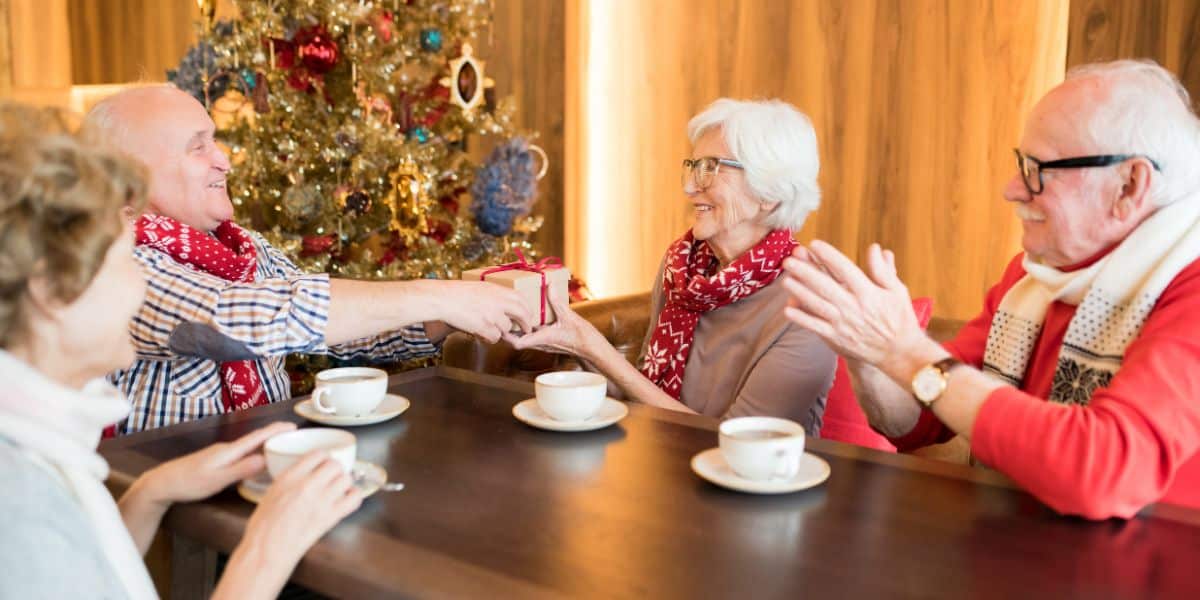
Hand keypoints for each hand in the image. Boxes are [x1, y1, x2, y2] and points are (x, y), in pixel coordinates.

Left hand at [134, 422, 296, 507]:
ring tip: (282, 450)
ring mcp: (221, 454)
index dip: (276, 430)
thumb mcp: (216, 480)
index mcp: (229, 451)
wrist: (162, 484)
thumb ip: (240, 469)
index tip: (293, 425)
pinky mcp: (217, 461)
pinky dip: (255, 454)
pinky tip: (257, 463)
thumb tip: (265, 459)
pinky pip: (242, 454)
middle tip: (295, 439)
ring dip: (266, 446)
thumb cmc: (187, 483)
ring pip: (249, 448)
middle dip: (276, 436)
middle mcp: (227, 449)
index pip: (257, 437)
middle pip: (256, 439)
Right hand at [241, 451, 361, 567]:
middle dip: (335, 469)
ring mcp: (321, 501)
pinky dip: (354, 496)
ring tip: (339, 488)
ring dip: (344, 482)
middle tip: (332, 477)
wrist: (267, 550)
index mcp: (289, 477)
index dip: (324, 457)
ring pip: (346, 478)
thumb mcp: (271, 493)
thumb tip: (304, 476)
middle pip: (335, 464)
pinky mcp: (331, 517)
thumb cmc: (263, 527)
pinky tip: (347, 499)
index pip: (317, 454)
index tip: (324, 463)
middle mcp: (307, 485)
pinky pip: (354, 499)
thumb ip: (290, 481)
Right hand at [427, 281, 536, 342]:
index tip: (528, 315)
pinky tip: (480, 334)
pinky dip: (489, 338)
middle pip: (522, 314)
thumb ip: (496, 295)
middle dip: (526, 324)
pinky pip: (494, 337)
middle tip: (526, 329)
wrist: (442, 298)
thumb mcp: (481, 287)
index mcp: (498, 289)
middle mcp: (498, 301)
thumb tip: (507, 306)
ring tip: (487, 328)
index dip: (527, 309)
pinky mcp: (484, 326)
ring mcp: (492, 314)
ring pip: (506, 329)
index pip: (521, 299)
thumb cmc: (457, 293)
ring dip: (500, 331)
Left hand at [507, 293, 602, 358]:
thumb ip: (557, 302)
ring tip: (512, 313)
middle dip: (507, 330)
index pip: (518, 343)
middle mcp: (541, 343)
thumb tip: (549, 286)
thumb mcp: (570, 317)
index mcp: (543, 338)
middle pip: (516, 341)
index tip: (503, 322)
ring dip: (517, 328)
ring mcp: (544, 343)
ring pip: (524, 338)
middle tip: (503, 315)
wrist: (592, 348)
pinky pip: (533, 335)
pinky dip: (527, 326)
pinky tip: (529, 315)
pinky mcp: (548, 340)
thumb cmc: (582, 337)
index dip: (506, 335)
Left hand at [781, 241, 930, 377]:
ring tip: (785, 279)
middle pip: (825, 286)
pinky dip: (801, 318)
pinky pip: (816, 327)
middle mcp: (854, 307)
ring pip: (817, 305)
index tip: (814, 244)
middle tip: (788, 260)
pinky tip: (788, 308)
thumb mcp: (897, 290)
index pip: (845, 269)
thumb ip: (883, 269)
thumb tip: (874, 248)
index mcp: (868, 293)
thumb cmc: (899, 318)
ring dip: (799, 291)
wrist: (899, 353)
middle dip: (805, 272)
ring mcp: (843, 324)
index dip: (829, 256)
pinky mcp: (837, 339)